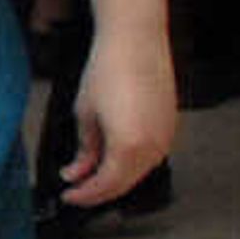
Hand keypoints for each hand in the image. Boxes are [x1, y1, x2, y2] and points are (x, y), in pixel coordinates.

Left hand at [58, 27, 177, 208]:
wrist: (136, 42)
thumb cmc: (109, 71)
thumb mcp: (85, 114)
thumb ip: (84, 150)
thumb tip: (77, 172)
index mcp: (128, 147)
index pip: (106, 186)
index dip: (85, 195)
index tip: (69, 196)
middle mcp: (153, 147)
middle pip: (124, 183)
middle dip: (98, 190)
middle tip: (77, 190)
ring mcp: (166, 138)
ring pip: (138, 172)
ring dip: (114, 177)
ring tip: (89, 174)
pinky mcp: (170, 127)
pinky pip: (149, 156)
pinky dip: (129, 163)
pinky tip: (112, 158)